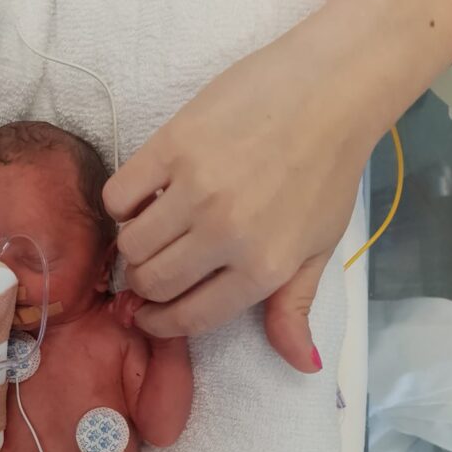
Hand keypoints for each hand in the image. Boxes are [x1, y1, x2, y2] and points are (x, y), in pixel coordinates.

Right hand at [103, 32, 369, 372]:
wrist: (331, 86)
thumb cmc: (327, 169)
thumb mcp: (318, 247)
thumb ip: (294, 306)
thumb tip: (301, 365)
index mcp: (262, 267)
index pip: (189, 317)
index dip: (160, 323)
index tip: (147, 316)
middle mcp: (225, 234)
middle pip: (153, 281)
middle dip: (145, 283)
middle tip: (152, 266)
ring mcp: (196, 188)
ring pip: (130, 243)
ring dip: (132, 244)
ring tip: (150, 228)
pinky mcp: (172, 144)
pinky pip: (119, 194)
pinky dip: (121, 203)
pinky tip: (144, 195)